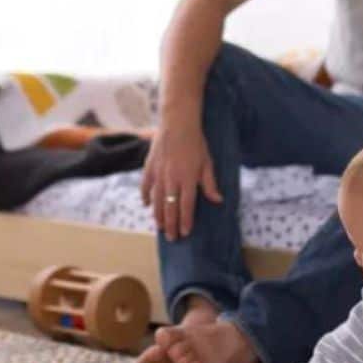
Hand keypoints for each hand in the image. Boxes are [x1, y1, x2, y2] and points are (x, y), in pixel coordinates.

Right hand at [140, 120, 222, 239]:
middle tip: (172, 238)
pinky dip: (145, 197)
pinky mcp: (149, 167)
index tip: (186, 233)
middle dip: (172, 225)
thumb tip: (218, 200)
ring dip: (158, 216)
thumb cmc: (196, 143)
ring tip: (161, 228)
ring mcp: (158, 174)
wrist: (178, 123)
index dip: (186, 221)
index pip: (187, 206)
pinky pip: (145, 186)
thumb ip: (210, 184)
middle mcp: (172, 179)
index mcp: (188, 179)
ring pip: (156, 201)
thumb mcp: (207, 163)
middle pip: (170, 208)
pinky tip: (146, 206)